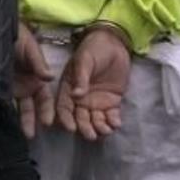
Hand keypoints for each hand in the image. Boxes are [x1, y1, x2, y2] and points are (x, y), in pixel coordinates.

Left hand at [13, 22, 54, 137]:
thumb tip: (49, 77)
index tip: (47, 122)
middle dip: (31, 120)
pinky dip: (4, 109)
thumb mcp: (29, 47)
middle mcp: (27, 85)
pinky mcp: (0, 85)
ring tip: (19, 133)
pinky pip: (4, 100)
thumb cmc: (18, 36)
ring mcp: (13, 86)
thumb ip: (38, 63)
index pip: (45, 98)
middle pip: (32, 106)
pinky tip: (3, 121)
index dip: (47, 110)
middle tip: (30, 134)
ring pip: (18, 107)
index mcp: (38, 78)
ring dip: (20, 119)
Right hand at [56, 26, 130, 140]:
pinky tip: (115, 124)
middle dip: (84, 127)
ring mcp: (97, 101)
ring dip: (99, 128)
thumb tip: (76, 95)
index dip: (66, 118)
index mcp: (69, 87)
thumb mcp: (84, 60)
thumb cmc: (94, 49)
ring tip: (105, 130)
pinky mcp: (112, 103)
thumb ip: (81, 77)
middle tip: (90, 135)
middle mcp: (81, 98)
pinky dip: (113, 123)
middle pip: (80, 117)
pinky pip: (111, 117)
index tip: (71, 127)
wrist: (115, 45)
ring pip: (95, 120)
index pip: (64, 106)